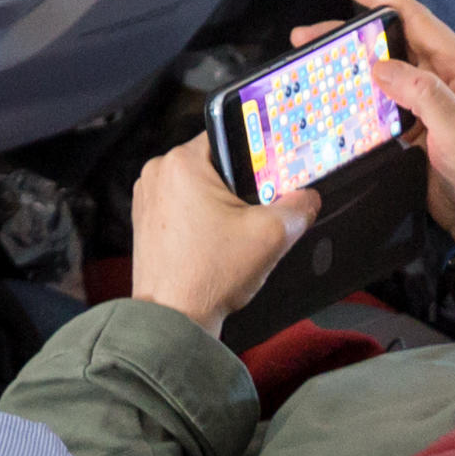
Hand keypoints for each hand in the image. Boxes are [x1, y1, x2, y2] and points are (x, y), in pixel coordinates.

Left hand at [126, 136, 307, 331]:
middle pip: (213, 164)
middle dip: (239, 184)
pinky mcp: (145, 221)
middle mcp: (157, 174)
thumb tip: (308, 196)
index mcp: (181, 163)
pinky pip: (182, 206)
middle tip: (257, 209)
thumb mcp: (271, 235)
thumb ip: (298, 206)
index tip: (271, 173)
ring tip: (236, 230)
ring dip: (220, 204)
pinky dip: (201, 219)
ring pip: (198, 187)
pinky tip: (217, 242)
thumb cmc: (208, 276)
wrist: (174, 319)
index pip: (229, 136)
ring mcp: (147, 198)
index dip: (256, 154)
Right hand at [326, 0, 454, 295]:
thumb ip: (427, 95)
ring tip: (311, 67)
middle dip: (349, 34)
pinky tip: (330, 106)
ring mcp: (427, 109)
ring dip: (345, 69)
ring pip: (379, 75)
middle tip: (310, 34)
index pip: (416, 20)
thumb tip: (384, 66)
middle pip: (391, 44)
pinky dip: (350, 102)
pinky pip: (376, 107)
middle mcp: (444, 84)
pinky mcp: (413, 133)